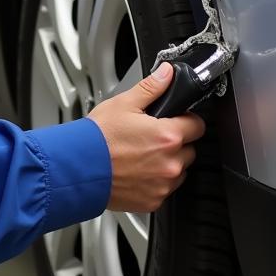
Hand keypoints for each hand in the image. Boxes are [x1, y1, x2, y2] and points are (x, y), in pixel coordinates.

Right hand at [88, 62, 205, 212]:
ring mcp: (163, 185)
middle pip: (189, 149)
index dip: (185, 119)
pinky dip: (155, 182)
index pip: (198, 125)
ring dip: (167, 163)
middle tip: (150, 137)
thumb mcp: (124, 103)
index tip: (174, 120)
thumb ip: (152, 87)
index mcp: (168, 136)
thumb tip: (167, 74)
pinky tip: (136, 171)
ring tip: (141, 155)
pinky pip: (164, 189)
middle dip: (175, 142)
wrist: (77, 169)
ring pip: (178, 171)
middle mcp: (170, 163)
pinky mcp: (154, 201)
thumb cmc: (97, 138)